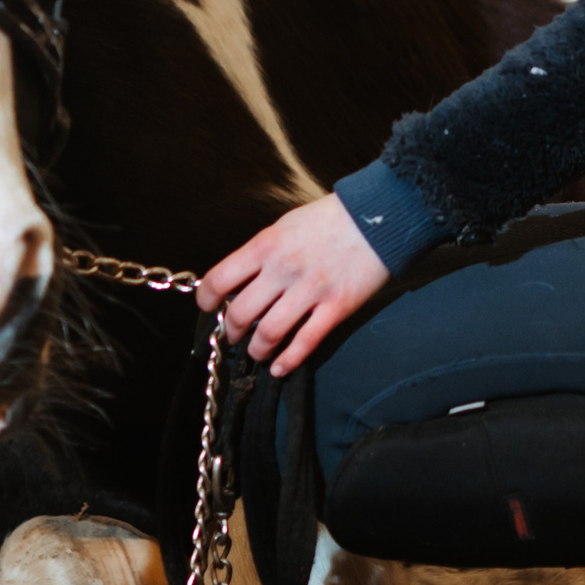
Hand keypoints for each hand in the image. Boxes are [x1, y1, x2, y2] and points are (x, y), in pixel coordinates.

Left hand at [201, 193, 390, 375]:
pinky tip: (280, 368)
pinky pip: (305, 342)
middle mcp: (283, 270)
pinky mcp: (336, 307)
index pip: (220, 280)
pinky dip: (288, 360)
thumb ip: (262, 253)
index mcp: (266, 246)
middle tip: (234, 335)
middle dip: (232, 331)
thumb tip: (242, 281)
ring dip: (257, 349)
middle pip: (241, 314)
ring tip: (257, 351)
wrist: (377, 215)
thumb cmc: (329, 219)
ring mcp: (310, 290)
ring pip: (268, 334)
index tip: (209, 307)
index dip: (207, 299)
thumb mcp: (285, 226)